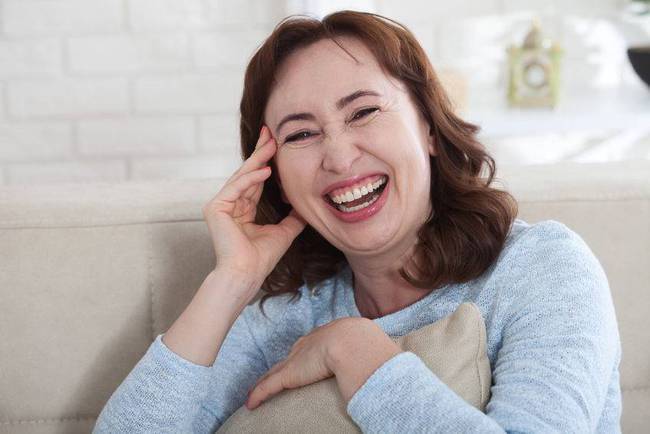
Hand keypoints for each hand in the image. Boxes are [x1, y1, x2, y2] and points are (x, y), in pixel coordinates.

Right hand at [202, 125, 306, 296]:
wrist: (246, 274)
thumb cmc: (261, 258)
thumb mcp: (284, 232)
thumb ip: (293, 217)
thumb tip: (306, 204)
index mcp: (243, 210)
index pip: (256, 180)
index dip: (266, 162)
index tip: (276, 144)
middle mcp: (230, 205)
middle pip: (247, 173)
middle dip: (260, 152)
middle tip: (271, 132)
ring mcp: (221, 205)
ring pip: (242, 176)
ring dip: (258, 159)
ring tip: (272, 144)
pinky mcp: (215, 208)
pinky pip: (236, 187)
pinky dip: (251, 178)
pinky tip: (266, 170)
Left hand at [245, 317, 362, 409]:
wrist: (353, 343)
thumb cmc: (365, 344)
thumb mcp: (365, 343)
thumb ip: (366, 352)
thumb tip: (380, 360)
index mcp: (327, 336)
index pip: (310, 348)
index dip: (304, 356)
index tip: (302, 361)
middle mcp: (308, 345)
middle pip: (289, 358)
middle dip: (283, 365)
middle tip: (275, 374)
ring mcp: (296, 360)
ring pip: (275, 371)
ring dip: (266, 381)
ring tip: (257, 389)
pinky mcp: (289, 375)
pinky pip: (268, 386)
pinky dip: (258, 395)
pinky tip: (250, 404)